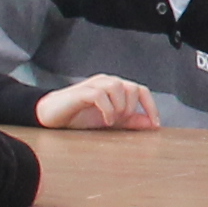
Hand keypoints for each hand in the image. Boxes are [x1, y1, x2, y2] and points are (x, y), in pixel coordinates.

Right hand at [34, 74, 159, 129]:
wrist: (52, 116)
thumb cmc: (80, 117)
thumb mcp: (110, 121)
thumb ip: (130, 121)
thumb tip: (151, 124)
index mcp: (116, 87)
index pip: (141, 90)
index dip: (150, 106)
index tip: (156, 125)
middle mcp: (107, 81)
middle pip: (132, 88)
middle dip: (131, 108)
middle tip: (120, 122)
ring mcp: (94, 84)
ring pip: (118, 87)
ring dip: (119, 108)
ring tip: (111, 121)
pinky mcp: (82, 91)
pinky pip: (100, 95)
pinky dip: (107, 109)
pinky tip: (105, 121)